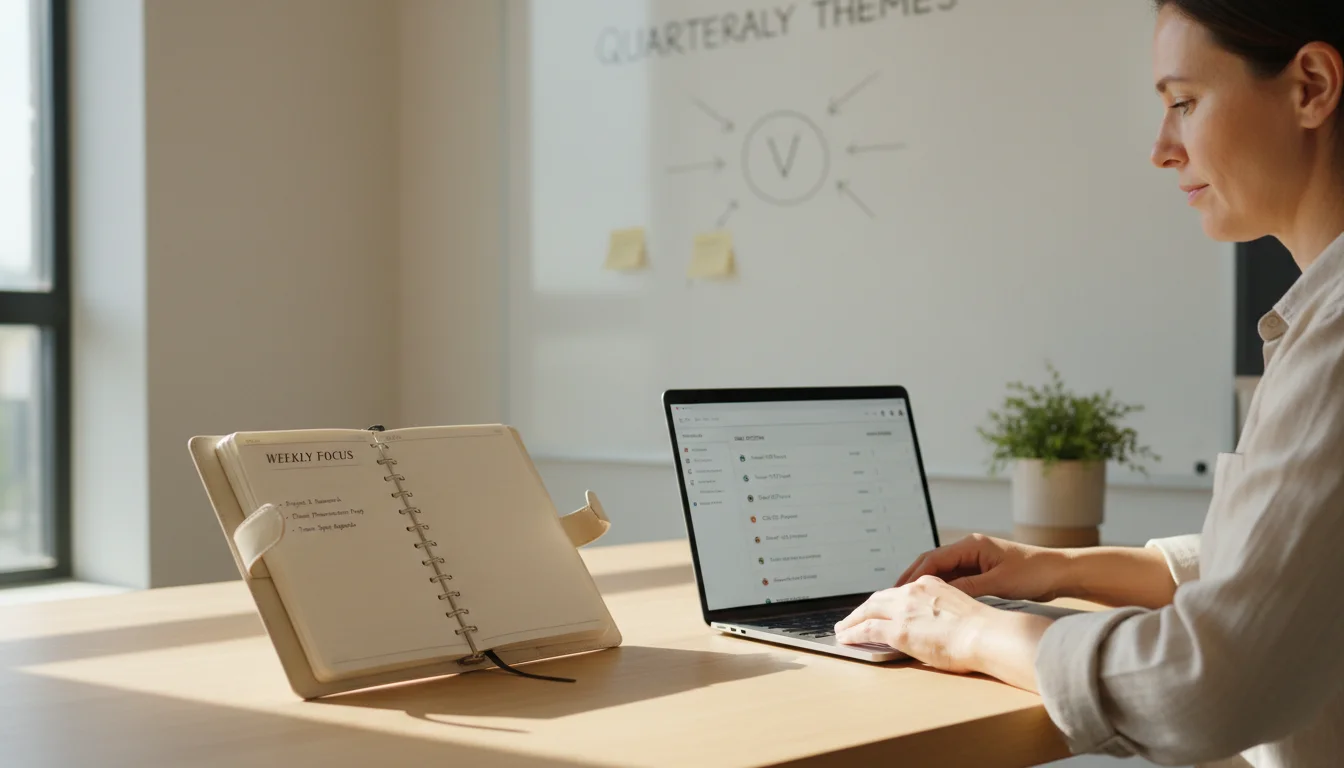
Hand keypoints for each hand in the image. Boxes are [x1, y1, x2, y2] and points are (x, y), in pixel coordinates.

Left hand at [834, 575, 992, 672]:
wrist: (986, 635)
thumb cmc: (982, 630)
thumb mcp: (957, 609)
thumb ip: (939, 612)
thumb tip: (931, 626)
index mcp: (929, 584)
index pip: (898, 591)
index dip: (883, 601)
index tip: (875, 609)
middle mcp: (913, 592)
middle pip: (878, 599)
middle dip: (862, 609)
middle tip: (850, 618)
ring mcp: (903, 610)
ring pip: (867, 612)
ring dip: (851, 621)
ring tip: (842, 630)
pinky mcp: (897, 630)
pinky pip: (866, 630)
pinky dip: (852, 634)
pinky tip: (845, 639)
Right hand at [896, 533, 1066, 601]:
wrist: (1060, 572)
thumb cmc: (1034, 573)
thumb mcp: (998, 584)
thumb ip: (968, 588)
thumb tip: (939, 597)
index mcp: (971, 545)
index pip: (932, 558)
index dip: (913, 575)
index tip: (898, 591)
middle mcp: (969, 549)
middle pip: (931, 563)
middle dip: (911, 579)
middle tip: (892, 597)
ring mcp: (974, 559)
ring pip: (941, 572)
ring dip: (924, 585)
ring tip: (906, 602)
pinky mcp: (980, 570)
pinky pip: (953, 579)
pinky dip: (940, 590)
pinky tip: (932, 604)